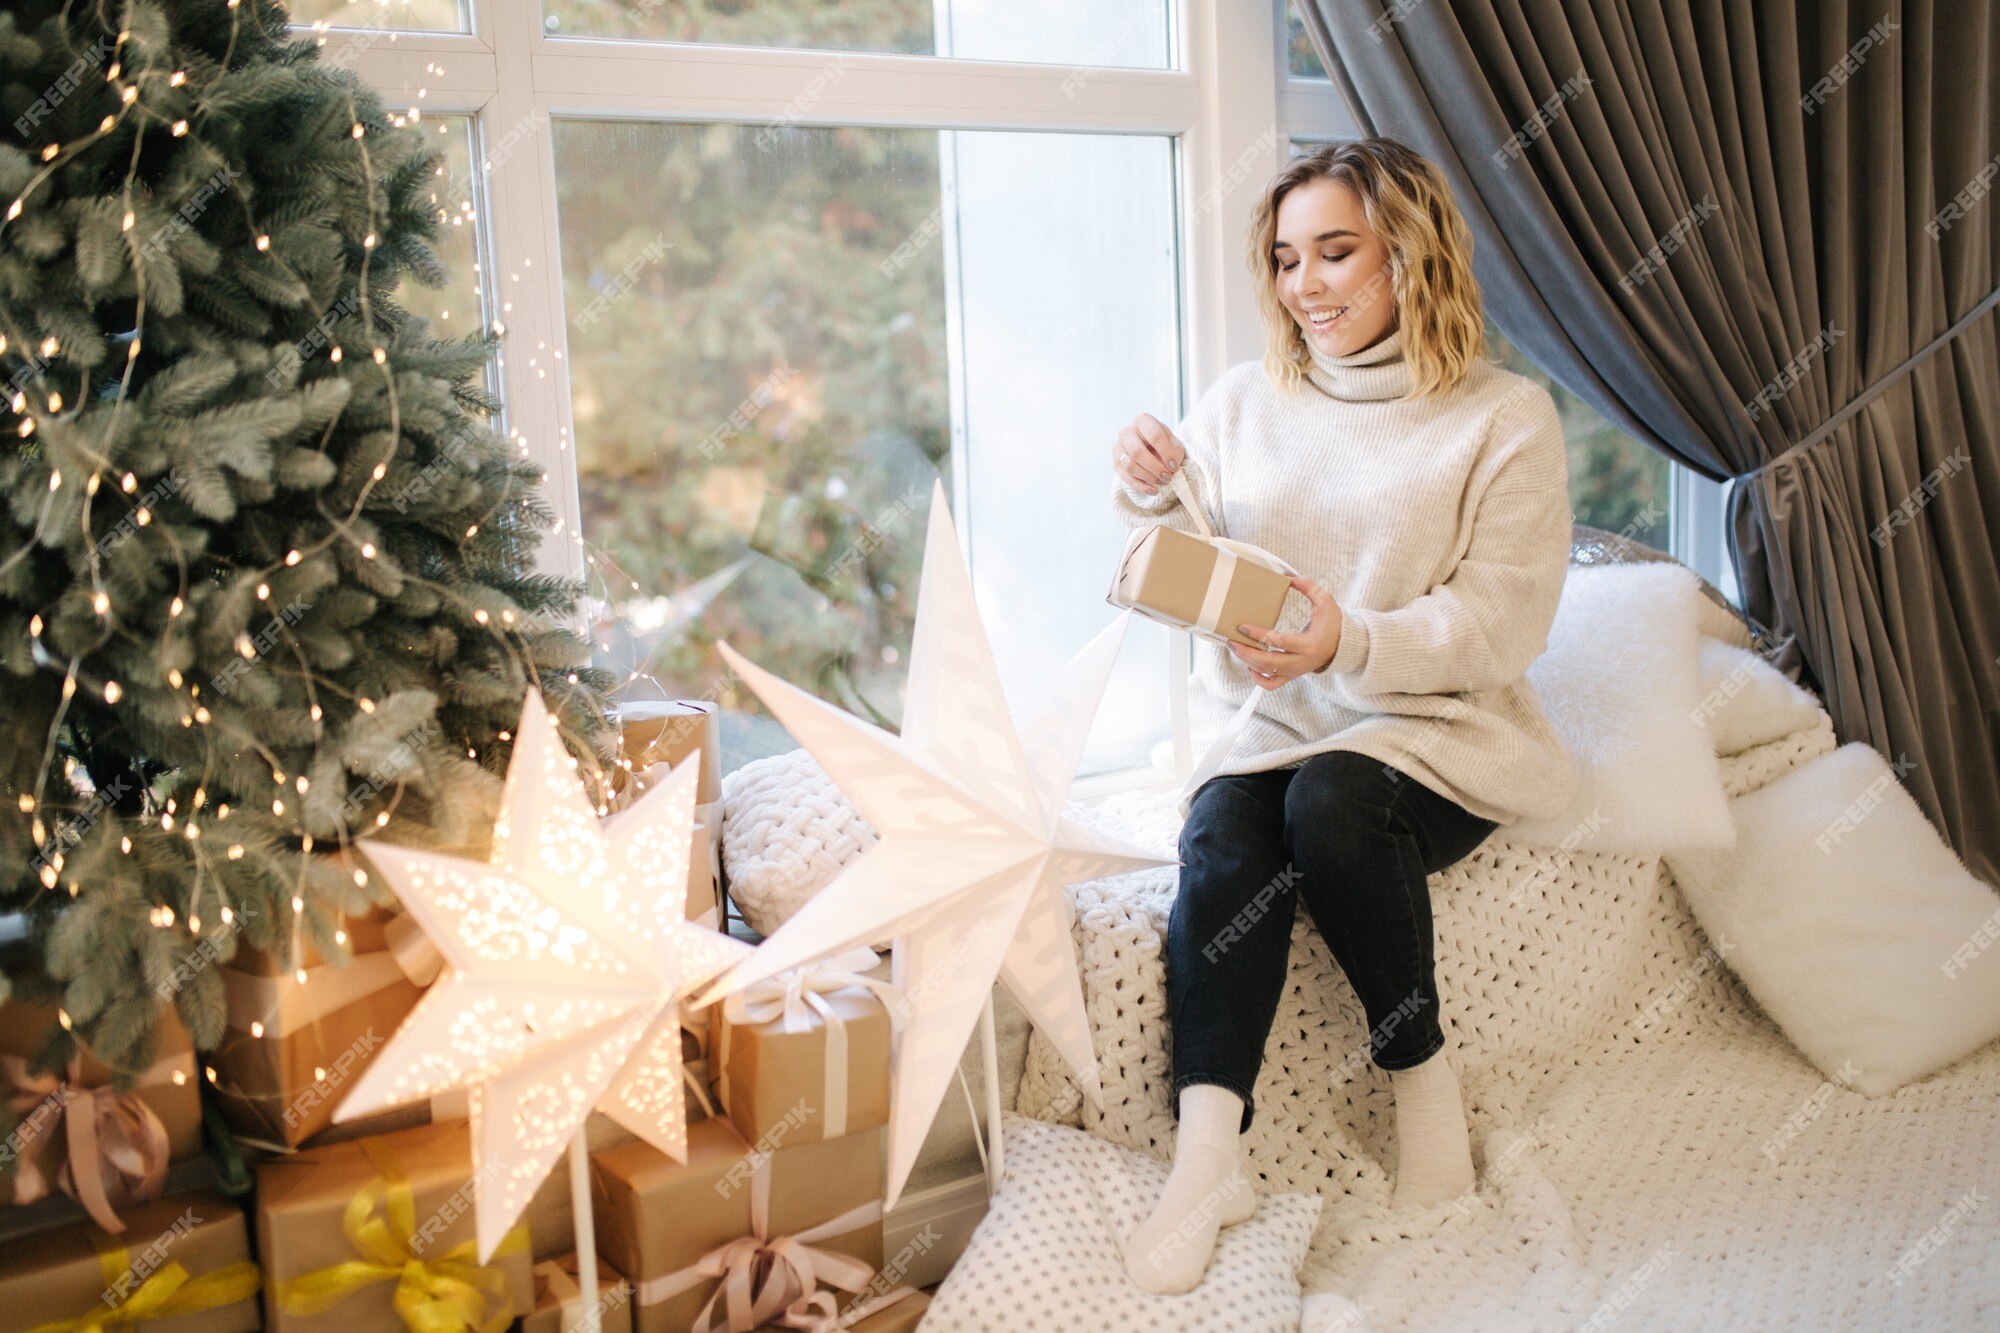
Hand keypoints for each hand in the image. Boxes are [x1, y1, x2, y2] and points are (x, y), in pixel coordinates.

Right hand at [1112, 413, 1185, 494]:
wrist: (1149, 447)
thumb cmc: (1162, 443)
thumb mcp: (1173, 444)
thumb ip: (1175, 455)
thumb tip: (1175, 471)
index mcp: (1143, 421)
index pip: (1154, 436)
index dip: (1166, 453)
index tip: (1174, 466)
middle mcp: (1126, 432)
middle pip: (1137, 451)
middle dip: (1155, 468)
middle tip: (1167, 477)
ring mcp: (1118, 448)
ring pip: (1129, 466)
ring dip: (1148, 477)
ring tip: (1162, 482)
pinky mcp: (1115, 463)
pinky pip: (1125, 477)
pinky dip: (1141, 486)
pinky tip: (1153, 490)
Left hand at [1229, 576, 1343, 689]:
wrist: (1341, 646)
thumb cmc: (1333, 623)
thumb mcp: (1325, 601)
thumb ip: (1308, 587)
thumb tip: (1289, 576)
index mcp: (1309, 644)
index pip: (1279, 642)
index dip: (1259, 635)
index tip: (1243, 626)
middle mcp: (1301, 662)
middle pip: (1268, 662)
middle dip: (1246, 652)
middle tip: (1231, 640)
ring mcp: (1295, 671)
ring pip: (1266, 673)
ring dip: (1247, 662)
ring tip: (1235, 647)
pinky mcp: (1292, 676)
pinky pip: (1271, 685)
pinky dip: (1257, 679)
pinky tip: (1249, 665)